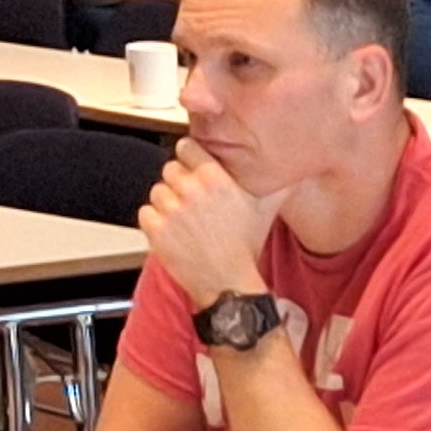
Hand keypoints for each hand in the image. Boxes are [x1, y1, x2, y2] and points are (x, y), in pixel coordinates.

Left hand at [142, 140, 281, 299]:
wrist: (229, 283)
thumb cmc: (245, 246)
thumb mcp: (264, 207)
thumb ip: (274, 180)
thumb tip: (284, 161)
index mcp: (215, 178)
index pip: (186, 146)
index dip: (190, 158)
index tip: (194, 168)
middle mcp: (192, 190)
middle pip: (169, 168)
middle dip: (179, 183)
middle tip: (192, 201)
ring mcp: (171, 210)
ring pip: (157, 191)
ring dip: (167, 203)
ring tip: (186, 220)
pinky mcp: (156, 229)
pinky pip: (145, 212)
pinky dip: (155, 221)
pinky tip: (173, 231)